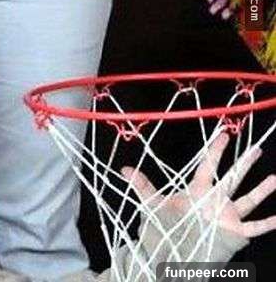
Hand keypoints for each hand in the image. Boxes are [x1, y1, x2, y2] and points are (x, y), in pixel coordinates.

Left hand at [122, 133, 275, 237]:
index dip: (215, 150)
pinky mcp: (234, 234)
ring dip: (262, 191)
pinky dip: (268, 224)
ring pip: (248, 200)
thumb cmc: (165, 225)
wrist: (172, 251)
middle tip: (257, 147)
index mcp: (198, 189)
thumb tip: (124, 168)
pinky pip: (254, 228)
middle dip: (245, 163)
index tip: (224, 133)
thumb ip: (143, 186)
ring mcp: (227, 216)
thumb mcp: (153, 204)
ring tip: (275, 179)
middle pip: (233, 177)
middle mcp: (215, 199)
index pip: (208, 165)